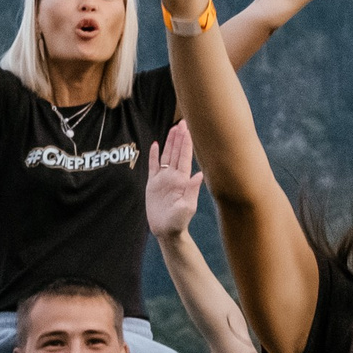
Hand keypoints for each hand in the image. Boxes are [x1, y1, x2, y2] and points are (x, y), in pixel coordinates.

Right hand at [144, 124, 203, 238]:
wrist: (166, 230)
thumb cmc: (179, 222)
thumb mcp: (187, 207)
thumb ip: (192, 190)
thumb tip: (199, 174)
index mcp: (182, 180)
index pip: (184, 157)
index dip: (186, 143)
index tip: (189, 129)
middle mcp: (174, 176)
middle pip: (176, 152)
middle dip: (179, 137)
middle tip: (183, 122)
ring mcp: (163, 179)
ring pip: (166, 155)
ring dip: (169, 142)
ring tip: (173, 128)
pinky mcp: (153, 184)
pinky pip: (153, 166)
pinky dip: (153, 155)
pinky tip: (154, 144)